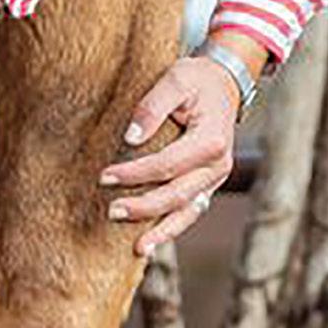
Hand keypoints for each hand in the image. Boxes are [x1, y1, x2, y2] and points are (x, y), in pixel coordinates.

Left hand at [99, 35, 267, 255]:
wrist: (223, 85)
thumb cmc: (197, 80)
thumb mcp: (176, 78)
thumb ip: (152, 106)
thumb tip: (131, 138)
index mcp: (211, 139)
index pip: (167, 164)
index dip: (135, 174)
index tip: (104, 177)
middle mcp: (218, 165)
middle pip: (177, 194)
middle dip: (143, 207)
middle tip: (111, 212)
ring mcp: (215, 179)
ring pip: (187, 212)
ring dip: (160, 231)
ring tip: (137, 248)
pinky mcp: (207, 186)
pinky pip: (190, 213)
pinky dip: (171, 230)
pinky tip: (149, 244)